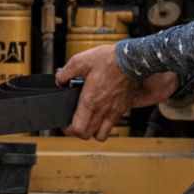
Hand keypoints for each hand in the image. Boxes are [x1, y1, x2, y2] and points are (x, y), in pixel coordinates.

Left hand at [54, 44, 177, 140]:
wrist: (135, 58)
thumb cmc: (109, 59)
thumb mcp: (80, 60)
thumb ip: (65, 73)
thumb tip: (59, 81)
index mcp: (90, 101)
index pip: (78, 129)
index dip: (68, 129)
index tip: (65, 123)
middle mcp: (103, 110)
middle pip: (87, 135)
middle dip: (78, 131)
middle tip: (75, 121)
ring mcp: (115, 111)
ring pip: (101, 135)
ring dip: (93, 131)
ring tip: (89, 119)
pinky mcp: (124, 108)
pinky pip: (113, 124)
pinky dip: (106, 123)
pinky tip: (103, 110)